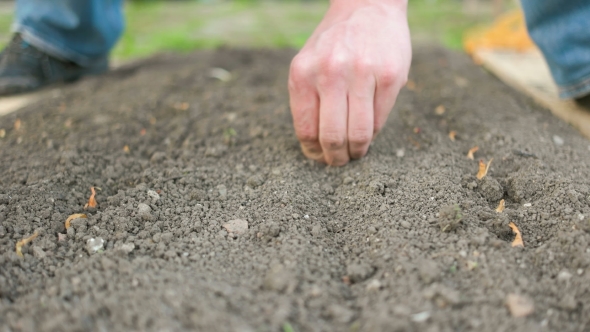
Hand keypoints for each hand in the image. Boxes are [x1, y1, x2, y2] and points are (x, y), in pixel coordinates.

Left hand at [288, 0, 410, 165]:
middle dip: (336, 158)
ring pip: (359, 133)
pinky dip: (374, 131)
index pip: (306, 129)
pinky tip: (370, 129)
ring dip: (357, 151)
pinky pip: (380, 119)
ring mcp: (362, 73)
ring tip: (356, 152)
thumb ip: (308, 99)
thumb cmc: (335, 42)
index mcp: (303, 73)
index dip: (313, 152)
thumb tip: (315, 146)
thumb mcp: (309, 63)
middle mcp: (330, 73)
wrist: (367, 5)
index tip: (319, 157)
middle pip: (332, 137)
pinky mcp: (389, 76)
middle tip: (339, 161)